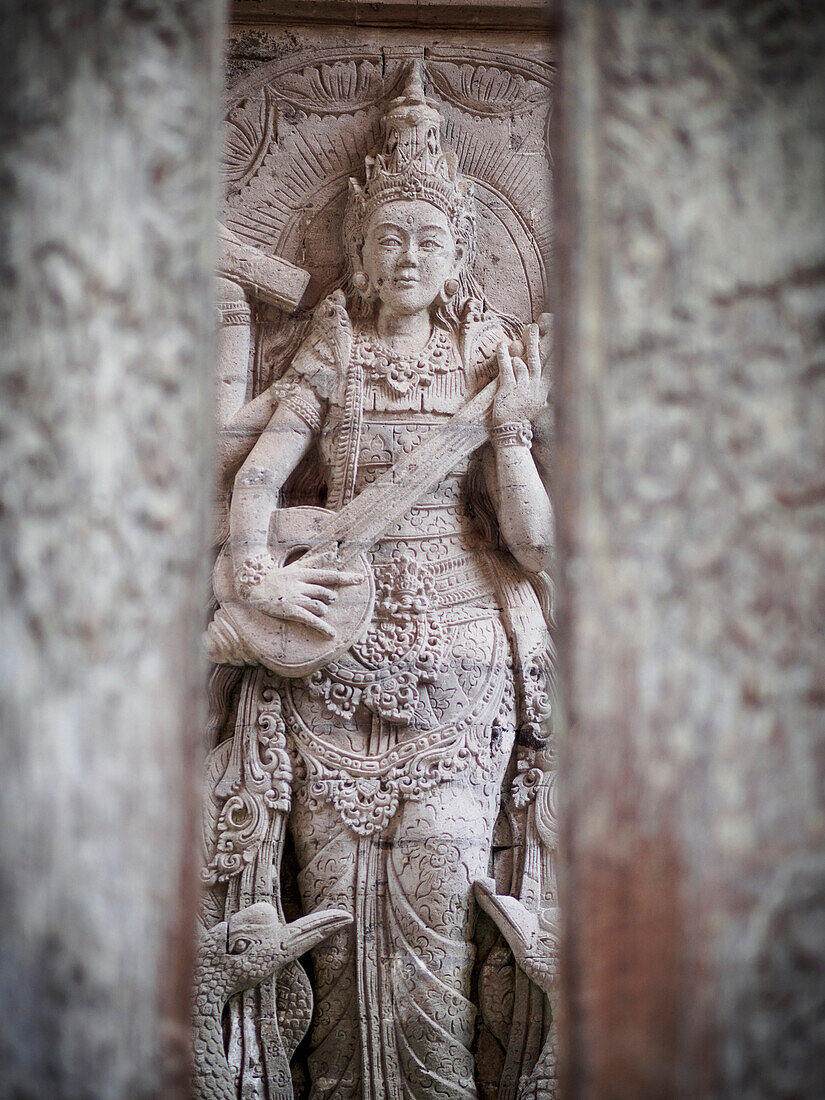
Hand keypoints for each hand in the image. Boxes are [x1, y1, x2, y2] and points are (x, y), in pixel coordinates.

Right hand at [244, 556, 363, 638]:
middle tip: (328, 598)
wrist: (253, 588)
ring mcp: (296, 598)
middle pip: (325, 592)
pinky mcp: (291, 611)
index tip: (360, 579)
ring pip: (320, 606)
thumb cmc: (278, 577)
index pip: (329, 574)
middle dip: (330, 597)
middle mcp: (301, 585)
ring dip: (323, 610)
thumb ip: (316, 559)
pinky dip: (323, 627)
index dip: (346, 577)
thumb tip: (334, 549)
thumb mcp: (296, 566)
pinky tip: (331, 634)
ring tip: (319, 611)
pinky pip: (311, 620)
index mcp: (303, 573)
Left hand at [492, 316, 551, 426]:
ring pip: (523, 363)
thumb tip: (550, 381)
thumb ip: (544, 391)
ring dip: (523, 346)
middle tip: (534, 326)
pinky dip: (504, 356)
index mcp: (543, 390)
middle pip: (537, 361)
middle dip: (536, 342)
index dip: (554, 352)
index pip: (552, 368)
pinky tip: (501, 345)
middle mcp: (535, 387)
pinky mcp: (508, 389)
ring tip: (523, 332)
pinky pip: (506, 368)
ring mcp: (522, 388)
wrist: (510, 430)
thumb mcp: (539, 404)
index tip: (558, 337)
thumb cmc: (522, 416)